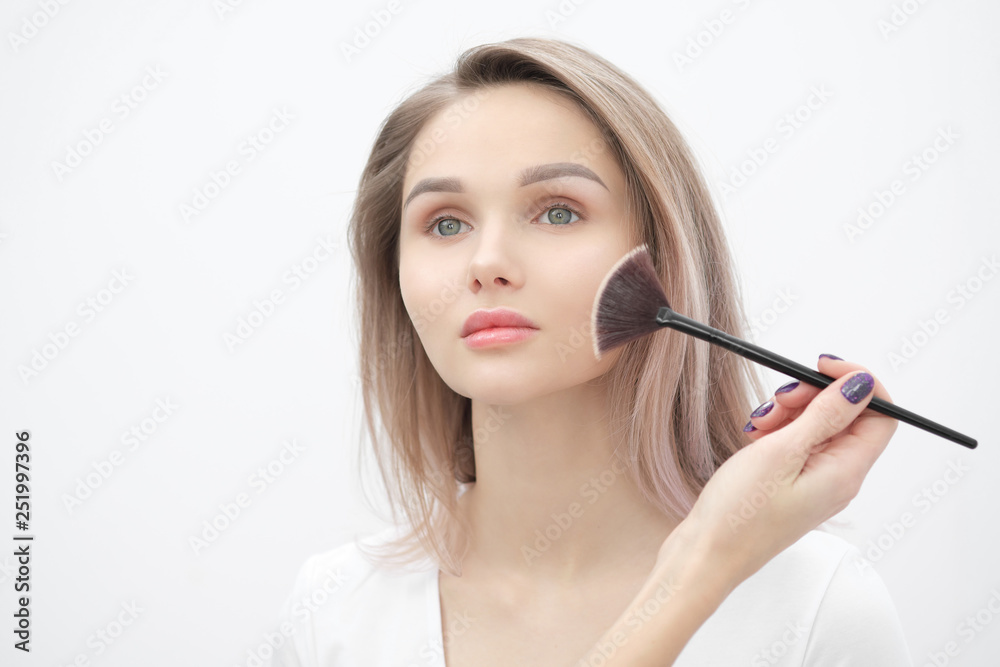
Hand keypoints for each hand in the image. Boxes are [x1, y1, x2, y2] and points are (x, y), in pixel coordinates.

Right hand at [661, 356, 897, 589]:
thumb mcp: (782, 452)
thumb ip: (825, 415)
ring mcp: (814, 483)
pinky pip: (796, 445)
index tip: (821, 366)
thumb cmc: (739, 516)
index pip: (881, 415)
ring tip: (759, 424)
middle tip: (780, 399)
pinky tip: (754, 438)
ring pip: (818, 427)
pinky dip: (777, 431)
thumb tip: (862, 386)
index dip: (857, 383)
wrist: (705, 555)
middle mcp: (837, 478)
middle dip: (813, 396)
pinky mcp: (791, 484)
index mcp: (846, 472)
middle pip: (846, 417)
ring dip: (790, 413)